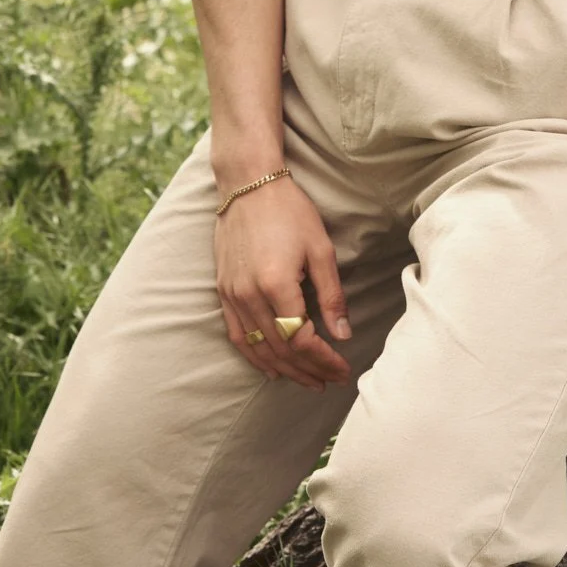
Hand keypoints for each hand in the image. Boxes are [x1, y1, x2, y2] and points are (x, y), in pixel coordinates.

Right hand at [215, 175, 353, 391]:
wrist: (247, 185)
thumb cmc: (289, 211)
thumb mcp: (320, 250)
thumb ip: (331, 296)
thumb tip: (343, 335)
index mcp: (277, 285)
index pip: (301, 340)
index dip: (324, 360)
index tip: (343, 368)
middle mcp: (250, 295)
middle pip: (280, 350)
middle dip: (308, 370)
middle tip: (330, 381)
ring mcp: (232, 295)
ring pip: (258, 349)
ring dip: (285, 370)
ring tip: (308, 381)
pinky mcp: (223, 291)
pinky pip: (237, 336)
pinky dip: (254, 357)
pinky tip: (271, 368)